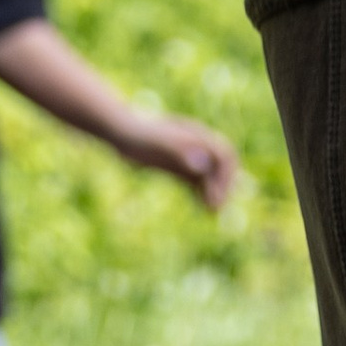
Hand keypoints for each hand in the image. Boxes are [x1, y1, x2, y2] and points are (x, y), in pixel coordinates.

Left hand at [125, 112, 241, 214]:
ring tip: (211, 213)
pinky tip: (200, 208)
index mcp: (196, 136)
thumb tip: (202, 164)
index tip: (216, 198)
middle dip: (223, 186)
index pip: (224, 155)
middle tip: (216, 210)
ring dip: (214, 192)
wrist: (120, 132)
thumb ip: (180, 151)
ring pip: (208, 176)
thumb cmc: (138, 135)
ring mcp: (185, 156)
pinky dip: (201, 194)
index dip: (226, 176)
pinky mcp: (175, 166)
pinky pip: (194, 181)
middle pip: (220, 166)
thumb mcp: (157, 143)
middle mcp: (195, 145)